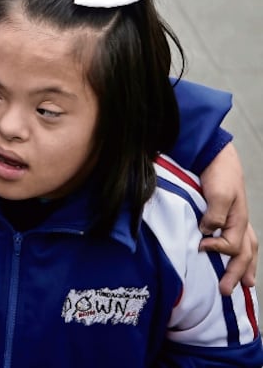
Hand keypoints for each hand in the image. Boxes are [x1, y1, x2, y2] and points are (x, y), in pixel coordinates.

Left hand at [197, 142, 256, 294]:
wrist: (218, 157)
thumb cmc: (219, 174)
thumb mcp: (217, 192)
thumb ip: (214, 214)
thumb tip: (208, 233)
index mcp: (239, 220)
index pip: (232, 246)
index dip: (218, 250)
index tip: (202, 247)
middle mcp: (241, 224)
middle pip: (244, 255)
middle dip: (236, 274)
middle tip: (227, 292)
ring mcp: (239, 221)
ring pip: (247, 250)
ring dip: (245, 268)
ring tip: (244, 284)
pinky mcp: (231, 218)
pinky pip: (242, 241)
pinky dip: (243, 255)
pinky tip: (239, 261)